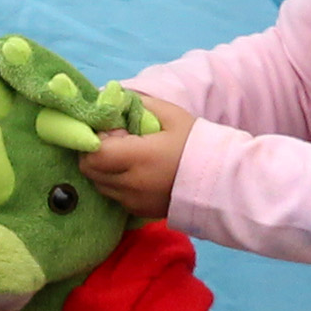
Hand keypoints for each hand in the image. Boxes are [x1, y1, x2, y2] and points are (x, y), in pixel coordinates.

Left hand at [80, 96, 194, 222]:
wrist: (220, 181)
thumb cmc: (196, 144)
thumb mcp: (172, 116)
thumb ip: (140, 105)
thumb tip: (115, 99)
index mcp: (138, 157)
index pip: (93, 153)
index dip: (93, 140)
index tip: (108, 131)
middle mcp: (131, 183)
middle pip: (90, 170)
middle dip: (94, 154)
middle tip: (115, 143)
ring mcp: (133, 201)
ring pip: (99, 185)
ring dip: (103, 170)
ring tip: (126, 158)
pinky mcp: (138, 211)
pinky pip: (114, 196)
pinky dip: (116, 184)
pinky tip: (135, 173)